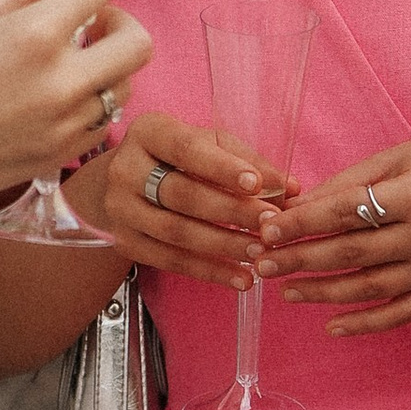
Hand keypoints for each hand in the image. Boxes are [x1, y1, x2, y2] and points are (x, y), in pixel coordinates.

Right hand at [0, 0, 151, 219]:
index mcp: (35, 36)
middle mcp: (62, 82)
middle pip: (139, 44)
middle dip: (123, 23)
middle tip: (93, 22)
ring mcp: (65, 125)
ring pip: (124, 87)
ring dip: (108, 66)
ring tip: (72, 62)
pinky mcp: (59, 156)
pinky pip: (100, 122)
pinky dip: (91, 103)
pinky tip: (58, 98)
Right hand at [67, 111, 290, 287]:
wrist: (122, 185)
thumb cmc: (178, 159)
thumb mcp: (208, 145)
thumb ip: (247, 161)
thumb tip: (290, 187)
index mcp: (149, 132)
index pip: (186, 149)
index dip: (222, 168)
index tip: (257, 185)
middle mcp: (126, 168)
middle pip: (182, 194)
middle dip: (230, 211)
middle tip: (269, 223)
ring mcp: (120, 208)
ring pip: (176, 232)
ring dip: (223, 245)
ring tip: (260, 253)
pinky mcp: (124, 241)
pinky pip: (170, 260)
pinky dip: (209, 271)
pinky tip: (240, 277)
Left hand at [265, 134, 410, 335]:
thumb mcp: (403, 156)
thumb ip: (352, 181)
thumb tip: (299, 206)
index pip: (345, 212)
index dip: (302, 223)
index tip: (266, 229)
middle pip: (351, 254)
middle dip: (300, 260)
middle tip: (262, 264)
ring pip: (370, 289)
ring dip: (322, 293)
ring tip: (286, 291)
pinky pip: (400, 314)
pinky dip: (365, 324)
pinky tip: (332, 325)